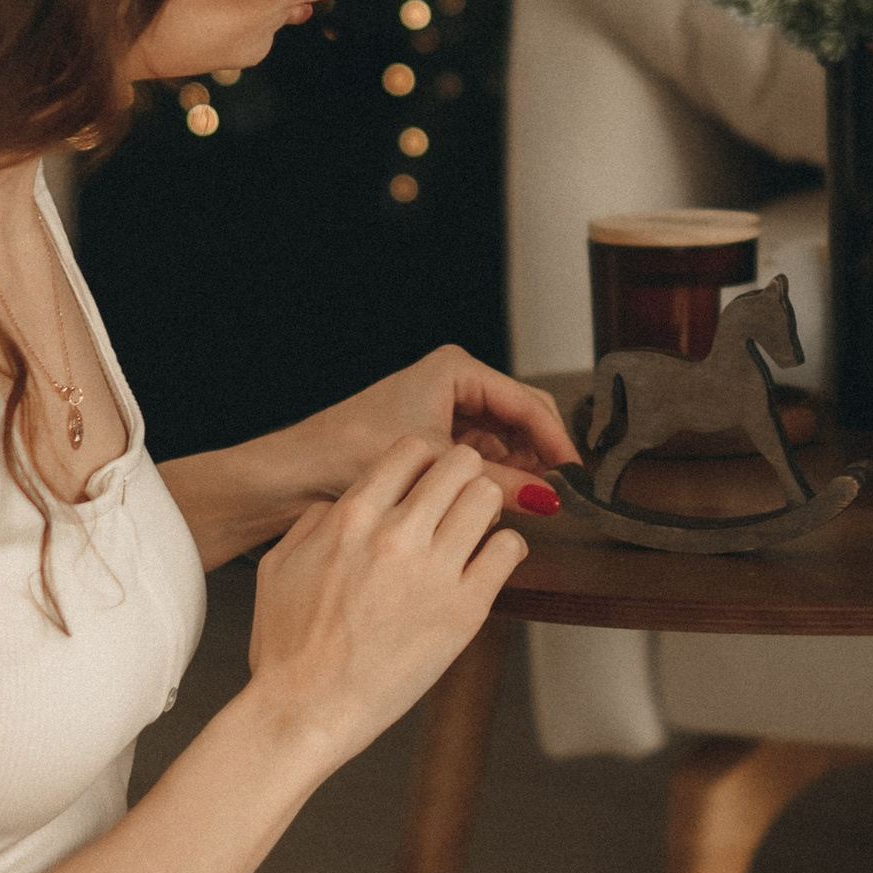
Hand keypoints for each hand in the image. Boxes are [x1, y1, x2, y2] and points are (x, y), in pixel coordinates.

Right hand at [247, 436, 526, 770]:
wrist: (304, 711)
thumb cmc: (287, 649)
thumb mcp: (278, 566)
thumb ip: (314, 522)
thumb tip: (341, 504)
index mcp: (352, 517)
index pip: (412, 447)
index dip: (425, 460)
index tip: (425, 481)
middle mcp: (397, 535)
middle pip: (459, 461)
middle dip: (461, 475)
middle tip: (456, 500)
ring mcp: (435, 571)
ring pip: (487, 497)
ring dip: (484, 508)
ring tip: (473, 530)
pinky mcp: (464, 611)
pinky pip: (509, 549)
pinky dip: (505, 548)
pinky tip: (487, 562)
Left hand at [311, 345, 579, 498]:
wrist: (296, 473)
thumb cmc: (348, 450)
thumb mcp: (437, 467)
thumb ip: (499, 483)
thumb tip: (548, 497)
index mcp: (457, 370)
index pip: (528, 402)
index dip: (556, 440)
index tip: (576, 474)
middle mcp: (454, 384)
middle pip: (521, 419)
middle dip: (539, 455)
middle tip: (558, 493)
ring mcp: (445, 409)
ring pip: (503, 440)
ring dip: (516, 469)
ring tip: (527, 502)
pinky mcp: (435, 436)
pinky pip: (481, 454)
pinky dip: (492, 477)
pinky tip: (496, 501)